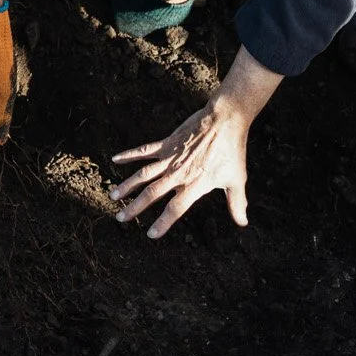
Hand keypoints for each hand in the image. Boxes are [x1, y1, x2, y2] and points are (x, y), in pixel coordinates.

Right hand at [109, 48, 282, 236]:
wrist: (225, 120)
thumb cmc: (233, 151)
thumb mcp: (237, 179)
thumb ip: (237, 202)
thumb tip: (242, 222)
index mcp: (195, 184)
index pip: (175, 208)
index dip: (163, 223)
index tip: (151, 234)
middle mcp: (178, 173)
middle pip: (152, 193)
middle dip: (135, 208)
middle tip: (120, 218)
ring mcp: (170, 157)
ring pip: (143, 174)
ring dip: (127, 186)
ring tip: (113, 195)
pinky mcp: (167, 143)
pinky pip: (144, 150)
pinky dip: (129, 154)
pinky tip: (115, 159)